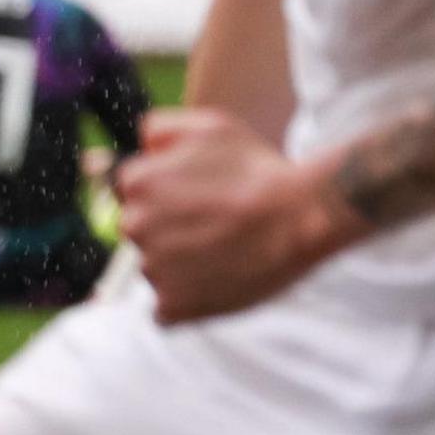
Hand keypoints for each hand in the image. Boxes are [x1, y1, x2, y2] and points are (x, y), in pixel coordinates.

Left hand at [116, 110, 366, 322]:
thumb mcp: (213, 126)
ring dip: (182, 262)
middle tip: (218, 222)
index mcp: (137, 183)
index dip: (170, 190)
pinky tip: (221, 279)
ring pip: (156, 267)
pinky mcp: (172, 305)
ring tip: (227, 249)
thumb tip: (141, 146)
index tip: (202, 196)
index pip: (133, 190)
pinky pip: (166, 308)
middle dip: (170, 227)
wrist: (301, 217)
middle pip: (142, 230)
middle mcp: (134, 226)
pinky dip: (189, 299)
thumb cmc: (260, 170)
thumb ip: (161, 127)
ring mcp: (152, 269)